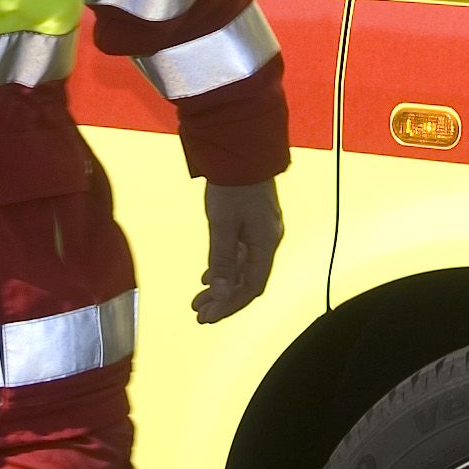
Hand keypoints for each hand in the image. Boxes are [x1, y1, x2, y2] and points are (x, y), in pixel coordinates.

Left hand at [195, 181, 281, 322]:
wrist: (242, 150)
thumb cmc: (233, 185)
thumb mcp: (222, 225)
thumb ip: (223, 261)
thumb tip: (222, 295)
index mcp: (265, 244)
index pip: (251, 287)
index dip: (230, 306)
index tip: (208, 318)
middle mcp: (268, 241)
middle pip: (248, 282)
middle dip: (224, 301)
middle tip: (200, 315)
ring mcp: (261, 232)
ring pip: (243, 269)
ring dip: (222, 286)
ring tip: (200, 300)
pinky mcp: (253, 223)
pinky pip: (241, 255)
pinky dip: (226, 268)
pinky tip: (210, 276)